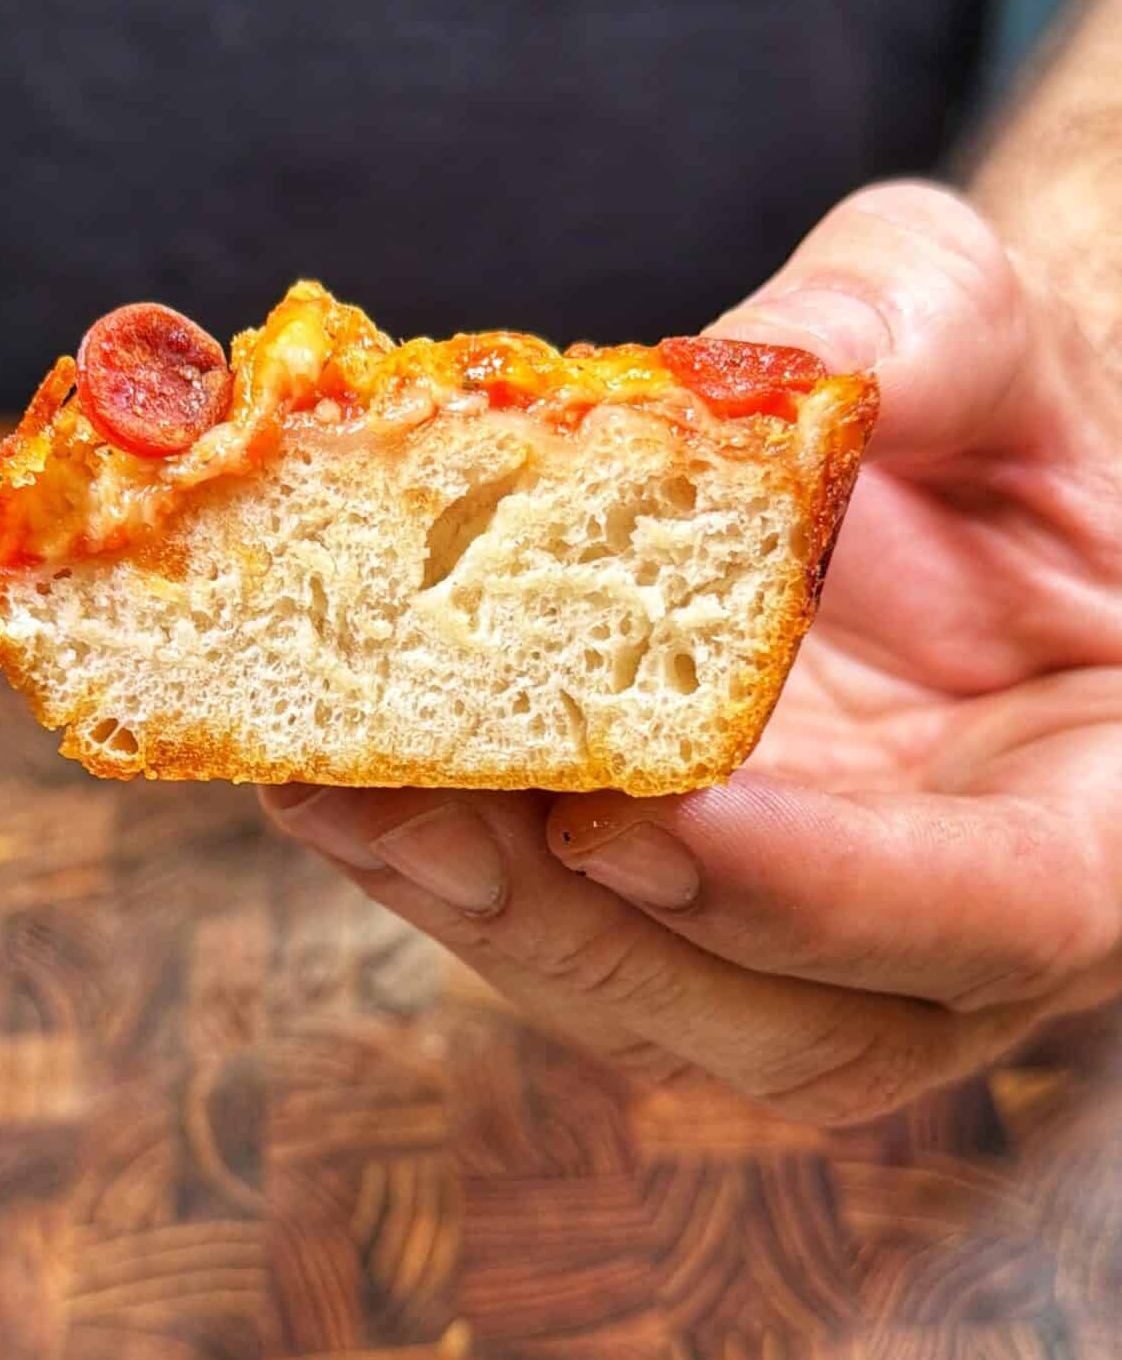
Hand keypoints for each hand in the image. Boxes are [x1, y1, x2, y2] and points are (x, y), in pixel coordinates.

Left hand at [261, 184, 1121, 1122]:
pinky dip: (440, 865)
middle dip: (594, 933)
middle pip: (797, 1027)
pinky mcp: (681, 916)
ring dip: (481, 915)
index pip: (1000, 914)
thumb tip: (761, 361)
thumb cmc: (999, 412)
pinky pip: (567, 933)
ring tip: (327, 788)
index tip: (646, 819)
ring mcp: (813, 949)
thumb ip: (916, 338)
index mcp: (1102, 817)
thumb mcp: (981, 332)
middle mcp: (960, 932)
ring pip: (655, 1009)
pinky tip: (316, 768)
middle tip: (419, 817)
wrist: (947, 481)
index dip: (825, 894)